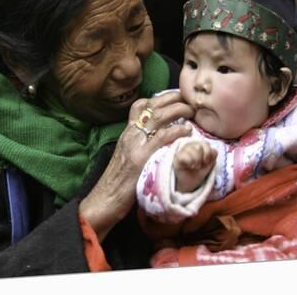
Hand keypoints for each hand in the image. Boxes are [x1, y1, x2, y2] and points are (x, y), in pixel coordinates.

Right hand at [79, 91, 193, 240]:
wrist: (104, 200)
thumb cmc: (118, 182)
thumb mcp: (127, 156)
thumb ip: (140, 145)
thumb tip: (158, 139)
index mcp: (127, 133)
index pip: (139, 106)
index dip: (159, 98)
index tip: (176, 97)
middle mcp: (130, 134)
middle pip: (151, 106)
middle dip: (172, 97)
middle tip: (189, 98)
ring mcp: (135, 145)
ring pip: (158, 117)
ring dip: (178, 110)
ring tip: (191, 111)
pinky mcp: (141, 158)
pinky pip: (161, 137)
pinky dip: (177, 130)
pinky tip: (187, 131)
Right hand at [173, 140, 216, 192]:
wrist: (189, 183)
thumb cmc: (199, 171)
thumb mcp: (209, 164)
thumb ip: (213, 155)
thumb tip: (212, 151)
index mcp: (199, 145)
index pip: (206, 143)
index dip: (208, 153)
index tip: (206, 162)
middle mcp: (190, 145)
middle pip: (199, 146)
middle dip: (201, 158)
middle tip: (199, 165)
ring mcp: (183, 150)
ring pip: (192, 150)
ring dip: (196, 161)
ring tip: (195, 167)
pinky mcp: (177, 157)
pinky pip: (185, 156)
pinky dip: (190, 162)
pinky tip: (189, 166)